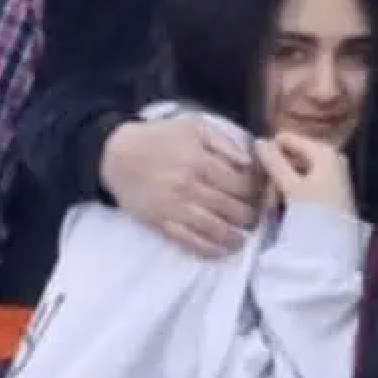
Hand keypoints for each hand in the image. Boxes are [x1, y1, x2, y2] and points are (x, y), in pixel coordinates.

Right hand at [100, 117, 262, 257]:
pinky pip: (191, 242)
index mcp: (200, 161)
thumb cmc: (159, 138)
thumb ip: (225, 143)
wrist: (115, 154)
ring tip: (244, 237)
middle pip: (234, 209)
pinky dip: (211, 249)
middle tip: (256, 217)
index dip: (257, 193)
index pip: (242, 185)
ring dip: (236, 237)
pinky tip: (223, 249)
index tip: (262, 196)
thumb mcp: (194, 127)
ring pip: (216, 230)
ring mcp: (175, 208)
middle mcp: (189, 187)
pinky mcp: (161, 223)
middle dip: (251, 216)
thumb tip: (251, 162)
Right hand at [254, 132, 355, 214]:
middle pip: (292, 155)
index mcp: (324, 151)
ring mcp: (334, 173)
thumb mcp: (292, 188)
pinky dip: (294, 192)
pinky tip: (286, 208)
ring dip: (282, 185)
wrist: (339, 248)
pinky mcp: (333, 189)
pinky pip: (307, 181)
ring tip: (273, 207)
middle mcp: (332, 157)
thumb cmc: (316, 215)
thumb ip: (274, 162)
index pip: (286, 139)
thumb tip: (258, 141)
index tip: (261, 179)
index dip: (270, 155)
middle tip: (267, 200)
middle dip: (276, 174)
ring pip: (298, 170)